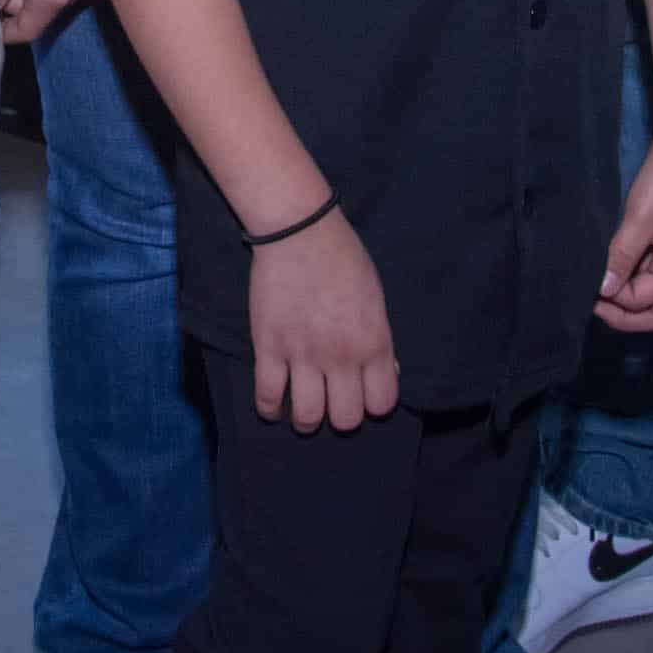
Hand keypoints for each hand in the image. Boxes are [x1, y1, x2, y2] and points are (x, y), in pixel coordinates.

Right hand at [248, 213, 395, 430]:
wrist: (299, 231)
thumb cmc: (344, 258)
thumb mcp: (377, 299)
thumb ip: (380, 341)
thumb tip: (385, 373)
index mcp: (373, 344)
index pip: (381, 404)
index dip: (373, 404)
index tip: (363, 395)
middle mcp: (341, 357)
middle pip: (345, 419)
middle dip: (340, 416)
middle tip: (332, 403)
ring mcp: (302, 355)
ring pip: (308, 417)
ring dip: (307, 421)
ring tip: (304, 412)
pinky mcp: (268, 348)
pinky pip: (268, 396)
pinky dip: (270, 409)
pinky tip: (274, 407)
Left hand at [598, 143, 652, 331]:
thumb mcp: (639, 219)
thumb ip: (621, 257)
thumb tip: (603, 290)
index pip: (642, 303)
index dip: (613, 301)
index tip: (586, 288)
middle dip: (625, 315)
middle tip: (594, 301)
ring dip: (634, 304)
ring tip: (605, 290)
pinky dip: (639, 286)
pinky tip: (619, 274)